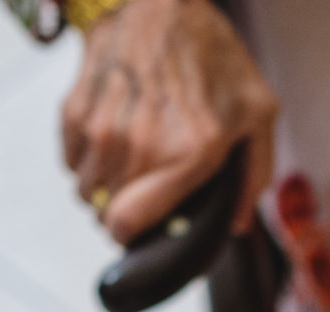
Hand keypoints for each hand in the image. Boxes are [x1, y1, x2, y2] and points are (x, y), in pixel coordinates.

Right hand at [61, 0, 277, 243]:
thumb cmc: (214, 54)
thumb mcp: (258, 112)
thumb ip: (255, 175)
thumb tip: (237, 225)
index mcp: (188, 154)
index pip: (129, 224)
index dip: (134, 238)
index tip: (146, 234)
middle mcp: (138, 146)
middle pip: (105, 213)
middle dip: (125, 213)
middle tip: (147, 194)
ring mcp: (102, 128)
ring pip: (85, 189)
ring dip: (105, 187)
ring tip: (133, 163)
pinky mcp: (75, 110)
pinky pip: (70, 160)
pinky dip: (87, 160)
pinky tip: (114, 139)